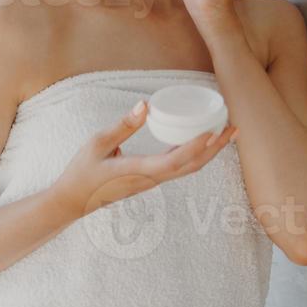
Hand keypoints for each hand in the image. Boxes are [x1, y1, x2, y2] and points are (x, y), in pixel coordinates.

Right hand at [52, 99, 238, 218]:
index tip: (212, 132)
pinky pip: (179, 168)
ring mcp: (151, 182)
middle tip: (234, 128)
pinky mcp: (150, 180)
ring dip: (210, 152)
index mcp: (137, 171)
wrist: (73, 201)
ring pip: (188, 168)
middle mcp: (150, 180)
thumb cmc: (81, 172)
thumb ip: (122, 125)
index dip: (195, 147)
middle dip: (215, 148)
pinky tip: (200, 142)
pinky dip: (195, 154)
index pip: (173, 161)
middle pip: (191, 166)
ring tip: (225, 133)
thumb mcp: (96, 143)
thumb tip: (144, 105)